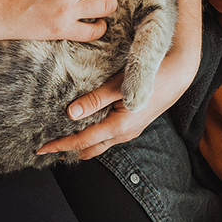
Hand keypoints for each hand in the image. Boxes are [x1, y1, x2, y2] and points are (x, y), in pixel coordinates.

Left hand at [37, 0, 203, 158]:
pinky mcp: (135, 123)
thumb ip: (94, 100)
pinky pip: (110, 136)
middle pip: (90, 148)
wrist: (180, 72)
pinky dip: (95, 137)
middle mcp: (124, 133)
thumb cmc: (150, 75)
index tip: (41, 148)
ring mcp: (131, 130)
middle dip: (69, 149)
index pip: (82, 142)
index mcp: (119, 126)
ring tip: (64, 139)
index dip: (60, 146)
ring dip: (82, 143)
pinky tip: (88, 127)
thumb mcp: (118, 85)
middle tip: (48, 147)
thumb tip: (71, 114)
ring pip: (101, 143)